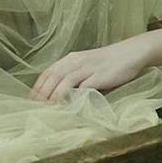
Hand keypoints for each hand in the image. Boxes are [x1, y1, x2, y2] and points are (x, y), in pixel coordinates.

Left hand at [29, 35, 154, 103]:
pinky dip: (74, 97)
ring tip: (46, 109)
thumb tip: (59, 95)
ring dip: (53, 96)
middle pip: (52, 77)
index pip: (48, 72)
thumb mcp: (87, 66)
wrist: (130, 53)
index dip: (37, 87)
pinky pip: (83, 87)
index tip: (30, 101)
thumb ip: (74, 77)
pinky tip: (68, 107)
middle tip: (34, 108)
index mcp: (70, 59)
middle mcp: (76, 61)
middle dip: (41, 93)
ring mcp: (87, 68)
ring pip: (64, 81)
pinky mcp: (99, 76)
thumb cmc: (109, 63)